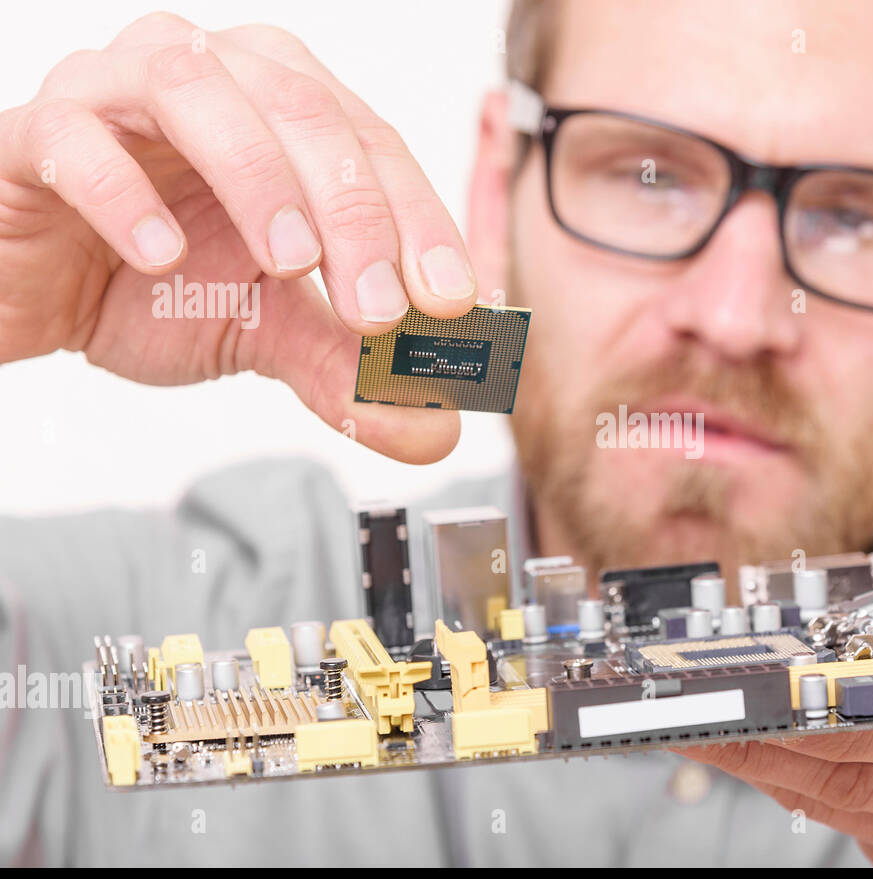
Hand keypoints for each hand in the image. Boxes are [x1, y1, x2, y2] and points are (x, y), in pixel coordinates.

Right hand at [0, 13, 476, 462]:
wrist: (40, 293)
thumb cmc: (158, 286)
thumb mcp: (271, 328)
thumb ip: (349, 367)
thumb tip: (434, 431)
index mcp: (285, 105)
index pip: (373, 144)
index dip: (421, 221)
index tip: (451, 303)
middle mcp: (214, 73)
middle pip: (304, 109)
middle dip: (355, 213)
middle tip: (380, 309)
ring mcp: (117, 87)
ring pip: (198, 89)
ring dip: (256, 177)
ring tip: (289, 264)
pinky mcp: (37, 130)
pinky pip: (77, 138)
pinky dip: (125, 194)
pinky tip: (162, 257)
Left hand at [680, 487, 872, 865]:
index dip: (830, 697)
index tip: (757, 674)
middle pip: (850, 761)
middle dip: (755, 728)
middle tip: (672, 693)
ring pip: (831, 796)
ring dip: (752, 755)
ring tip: (678, 711)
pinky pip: (839, 820)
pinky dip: (786, 781)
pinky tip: (738, 743)